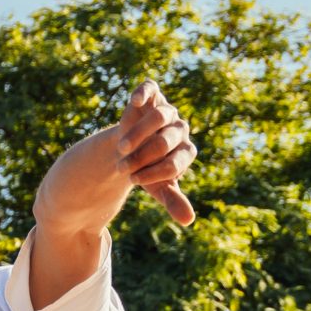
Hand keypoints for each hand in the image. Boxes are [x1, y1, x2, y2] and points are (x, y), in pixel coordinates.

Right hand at [114, 81, 195, 226]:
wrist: (129, 150)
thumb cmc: (147, 170)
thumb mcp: (158, 187)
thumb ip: (173, 200)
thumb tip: (189, 221)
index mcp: (187, 152)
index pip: (175, 163)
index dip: (154, 172)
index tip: (134, 181)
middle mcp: (181, 129)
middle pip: (166, 141)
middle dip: (142, 157)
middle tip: (123, 167)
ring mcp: (167, 110)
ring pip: (160, 116)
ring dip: (138, 134)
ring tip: (122, 148)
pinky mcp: (152, 95)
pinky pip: (151, 89)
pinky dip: (144, 93)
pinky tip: (136, 102)